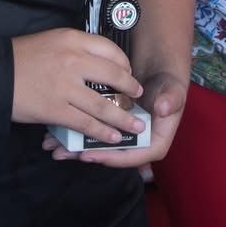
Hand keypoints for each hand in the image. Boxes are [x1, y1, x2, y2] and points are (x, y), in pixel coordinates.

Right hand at [11, 28, 144, 146]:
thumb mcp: (51, 41)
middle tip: (137, 98)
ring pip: (104, 105)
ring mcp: (66, 87)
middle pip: (114, 76)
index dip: (125, 65)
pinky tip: (113, 137)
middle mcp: (73, 60)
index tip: (128, 75)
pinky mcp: (57, 110)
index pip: (110, 49)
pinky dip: (102, 132)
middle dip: (131, 90)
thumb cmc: (21, 57)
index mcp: (72, 39)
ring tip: (135, 126)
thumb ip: (75, 49)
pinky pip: (86, 123)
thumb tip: (98, 64)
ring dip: (123, 118)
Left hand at [50, 70, 188, 168]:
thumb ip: (171, 100)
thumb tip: (163, 109)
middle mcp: (136, 142)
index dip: (112, 158)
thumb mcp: (173, 89)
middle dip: (85, 154)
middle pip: (111, 155)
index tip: (91, 155)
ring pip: (98, 145)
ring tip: (52, 146)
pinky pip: (92, 131)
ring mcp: (121, 133)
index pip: (134, 156)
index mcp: (154, 141)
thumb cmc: (166, 81)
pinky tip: (53, 132)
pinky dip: (74, 131)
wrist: (157, 68)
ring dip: (75, 146)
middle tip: (62, 154)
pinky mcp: (109, 123)